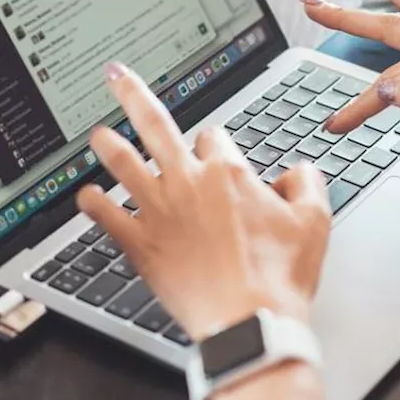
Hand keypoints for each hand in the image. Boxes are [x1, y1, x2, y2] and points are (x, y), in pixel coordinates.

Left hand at [77, 62, 331, 340]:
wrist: (249, 324)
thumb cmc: (279, 278)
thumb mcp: (316, 221)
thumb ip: (307, 183)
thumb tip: (298, 171)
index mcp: (228, 173)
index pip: (215, 137)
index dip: (217, 145)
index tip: (217, 156)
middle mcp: (188, 183)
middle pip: (154, 124)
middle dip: (133, 94)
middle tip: (116, 76)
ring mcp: (160, 213)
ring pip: (124, 164)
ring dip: (108, 145)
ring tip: (96, 132)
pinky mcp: (142, 246)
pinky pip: (108, 217)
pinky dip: (93, 204)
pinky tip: (84, 197)